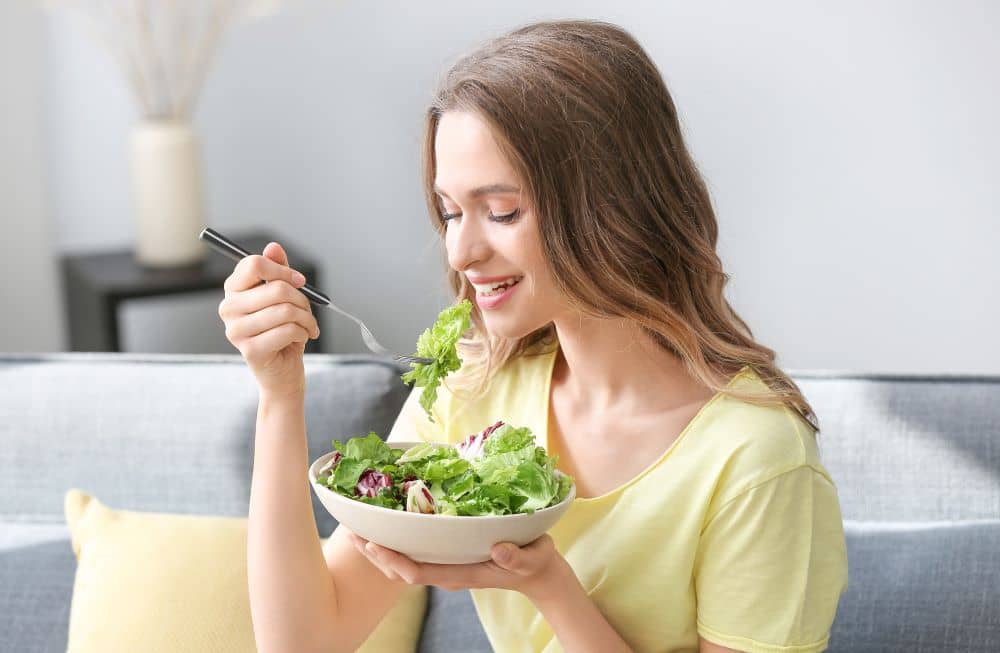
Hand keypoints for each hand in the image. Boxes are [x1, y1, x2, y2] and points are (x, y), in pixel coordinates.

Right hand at [218, 242, 320, 398]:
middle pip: (275, 288)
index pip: (253, 264)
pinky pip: (288, 330)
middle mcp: (228, 308)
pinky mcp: (249, 349)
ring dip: (306, 318)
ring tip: (308, 326)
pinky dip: (303, 332)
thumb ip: (277, 271)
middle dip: (302, 299)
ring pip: (285, 310)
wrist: (282, 373)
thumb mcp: (283, 298)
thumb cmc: (282, 332)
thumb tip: (273, 247)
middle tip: (308, 310)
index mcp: (233, 290)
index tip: (300, 281)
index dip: (283, 270)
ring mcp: (236, 330)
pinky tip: (301, 338)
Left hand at [348, 531, 570, 603]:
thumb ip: (516, 556)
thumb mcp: (531, 558)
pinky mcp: (450, 556)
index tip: (373, 544)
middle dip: (375, 552)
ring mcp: (447, 564)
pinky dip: (398, 539)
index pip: (417, 572)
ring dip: (381, 546)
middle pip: (401, 568)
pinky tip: (388, 522)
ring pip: (404, 561)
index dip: (392, 560)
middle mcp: (447, 571)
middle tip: (351, 529)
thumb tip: (499, 550)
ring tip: (358, 526)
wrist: (539, 572)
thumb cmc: (535, 562)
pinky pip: (416, 551)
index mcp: (460, 573)